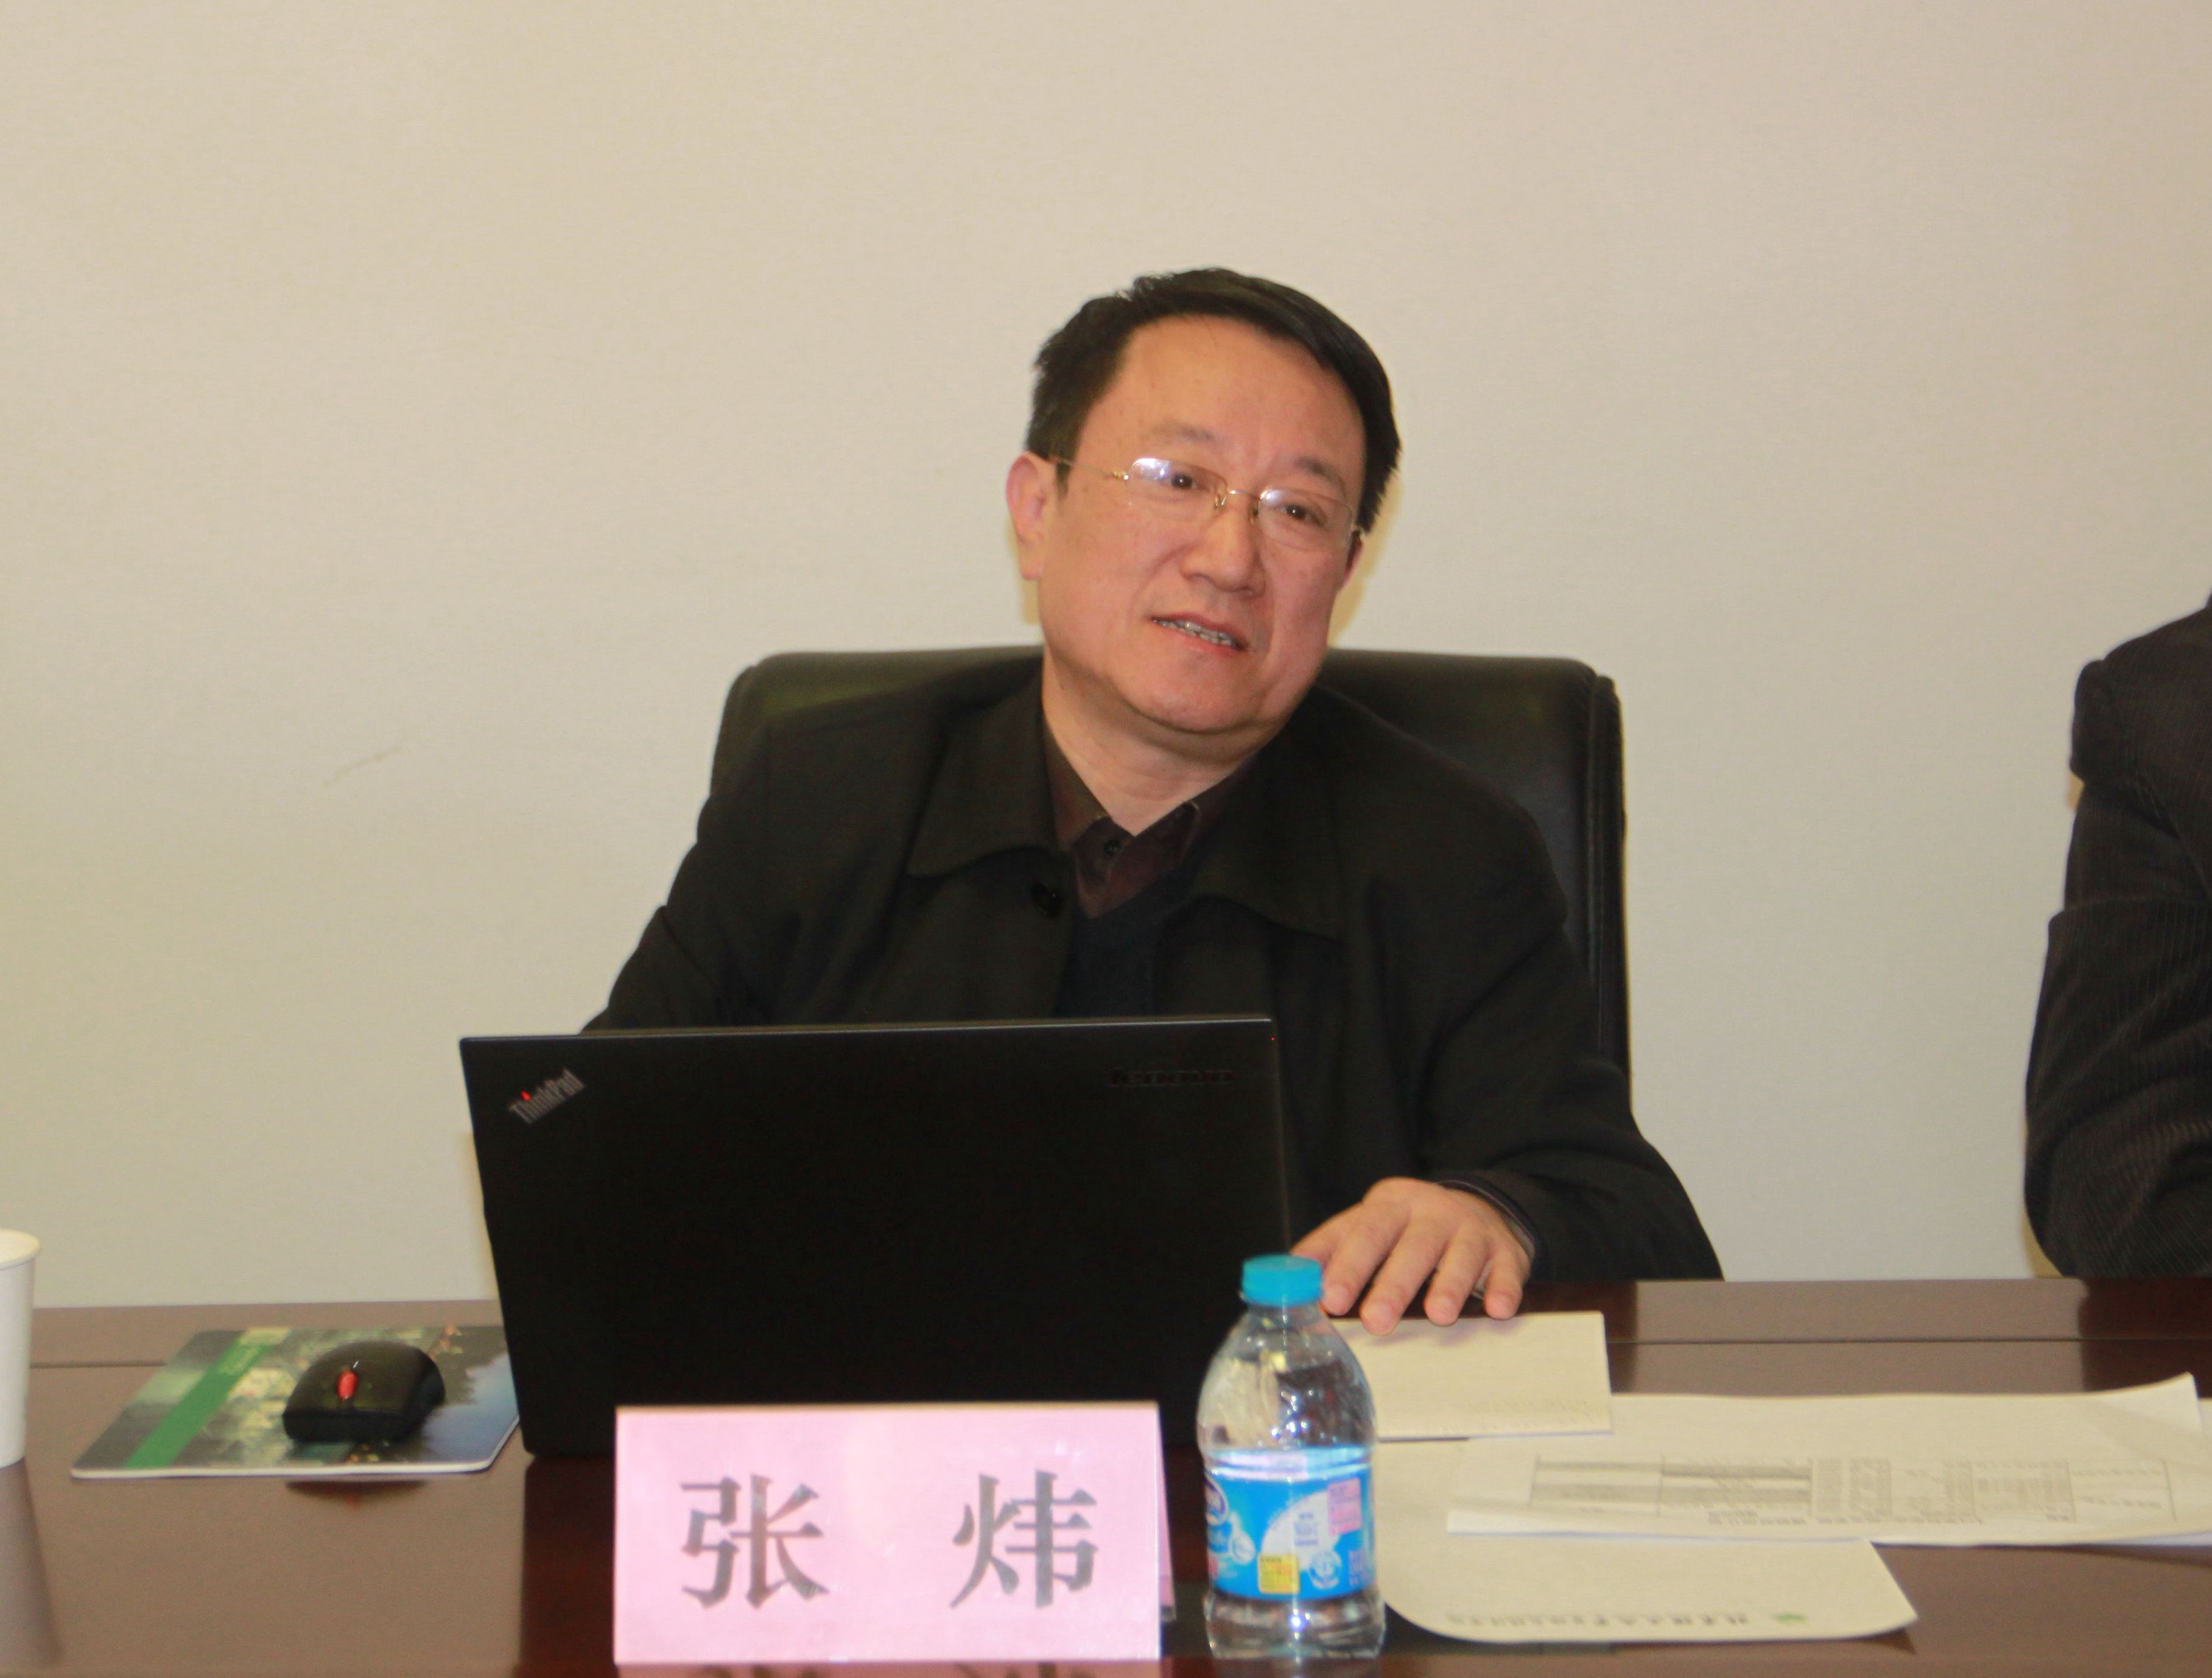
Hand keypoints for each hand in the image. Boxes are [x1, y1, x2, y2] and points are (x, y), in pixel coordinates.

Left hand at [1293, 1178, 1530, 1331]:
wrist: (1473, 1208)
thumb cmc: (1405, 1228)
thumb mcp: (1366, 1225)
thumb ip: (1330, 1247)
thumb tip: (1288, 1273)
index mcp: (1390, 1204)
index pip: (1366, 1232)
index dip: (1348, 1266)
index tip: (1331, 1299)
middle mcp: (1431, 1211)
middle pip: (1412, 1245)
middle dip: (1393, 1284)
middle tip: (1376, 1320)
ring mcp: (1471, 1228)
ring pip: (1460, 1255)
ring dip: (1450, 1285)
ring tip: (1438, 1316)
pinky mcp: (1505, 1249)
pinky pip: (1508, 1268)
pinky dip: (1505, 1287)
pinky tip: (1500, 1309)